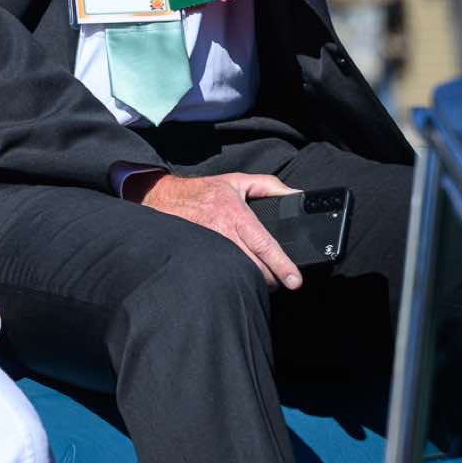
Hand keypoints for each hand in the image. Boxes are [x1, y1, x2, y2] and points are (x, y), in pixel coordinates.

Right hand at [126, 171, 304, 289]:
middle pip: (255, 268)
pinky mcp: (201, 258)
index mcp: (235, 214)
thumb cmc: (204, 191)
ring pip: (240, 276)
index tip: (295, 280)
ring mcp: (210, 249)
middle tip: (281, 277)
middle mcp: (222, 233)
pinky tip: (241, 274)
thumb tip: (296, 195)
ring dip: (255, 280)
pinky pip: (224, 275)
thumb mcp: (238, 181)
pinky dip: (237, 278)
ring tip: (263, 276)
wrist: (165, 198)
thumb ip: (270, 185)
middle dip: (272, 277)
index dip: (281, 265)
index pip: (263, 245)